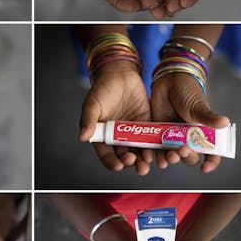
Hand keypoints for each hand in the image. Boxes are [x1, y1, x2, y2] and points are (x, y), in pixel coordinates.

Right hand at [79, 60, 152, 174]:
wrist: (121, 74)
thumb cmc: (103, 89)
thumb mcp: (93, 104)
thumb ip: (88, 120)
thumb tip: (83, 137)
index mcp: (102, 135)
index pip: (106, 154)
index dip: (111, 161)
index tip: (118, 165)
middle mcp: (118, 137)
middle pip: (123, 156)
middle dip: (129, 163)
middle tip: (135, 164)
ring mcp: (133, 132)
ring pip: (138, 151)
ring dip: (142, 160)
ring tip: (146, 164)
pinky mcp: (146, 125)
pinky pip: (151, 139)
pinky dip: (153, 148)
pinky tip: (158, 152)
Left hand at [150, 72, 229, 172]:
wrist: (168, 82)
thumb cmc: (188, 93)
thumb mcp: (198, 106)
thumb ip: (208, 117)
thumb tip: (225, 122)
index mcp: (203, 134)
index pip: (211, 153)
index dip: (210, 162)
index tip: (205, 168)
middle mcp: (188, 138)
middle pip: (189, 156)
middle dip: (186, 157)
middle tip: (181, 151)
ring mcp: (172, 137)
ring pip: (172, 155)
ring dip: (170, 158)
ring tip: (167, 157)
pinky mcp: (157, 133)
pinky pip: (156, 148)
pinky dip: (154, 154)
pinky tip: (151, 157)